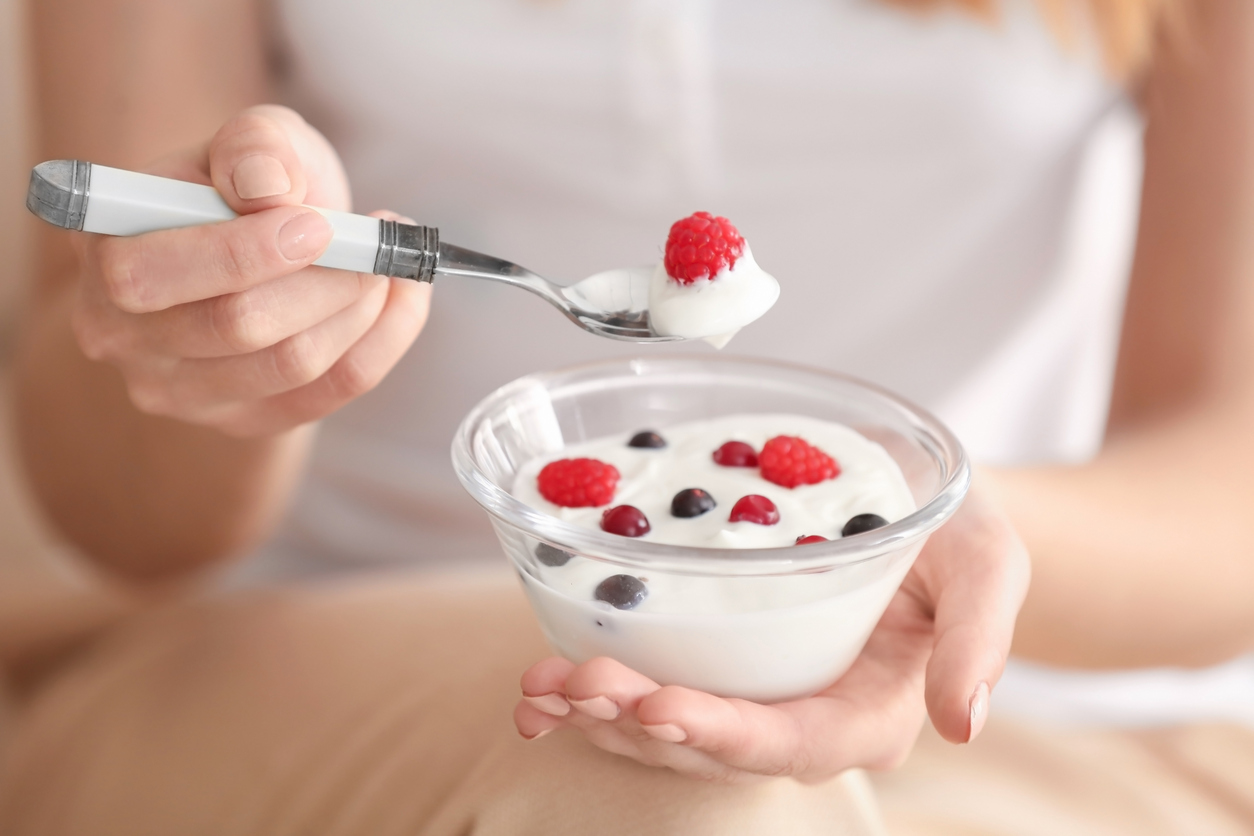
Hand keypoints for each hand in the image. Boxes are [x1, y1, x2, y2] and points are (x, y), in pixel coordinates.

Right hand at [69, 105, 430, 436]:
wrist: (265, 243)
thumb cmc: (248, 186)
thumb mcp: (250, 141)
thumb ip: (253, 146)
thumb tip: (267, 184)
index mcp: (102, 256)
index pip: (150, 276)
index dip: (242, 253)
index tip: (319, 224)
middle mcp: (123, 338)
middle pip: (236, 327)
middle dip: (324, 280)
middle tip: (375, 244)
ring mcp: (182, 393)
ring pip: (291, 365)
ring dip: (360, 308)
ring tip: (388, 262)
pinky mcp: (245, 421)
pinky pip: (330, 392)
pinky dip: (382, 340)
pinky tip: (402, 296)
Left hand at [514, 483, 1029, 782]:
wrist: (921, 502)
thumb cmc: (958, 532)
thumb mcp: (986, 562)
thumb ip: (978, 638)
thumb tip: (964, 724)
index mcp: (869, 711)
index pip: (792, 742)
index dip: (723, 733)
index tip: (657, 705)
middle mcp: (804, 716)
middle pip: (713, 744)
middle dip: (637, 722)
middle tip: (572, 686)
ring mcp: (758, 692)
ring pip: (672, 727)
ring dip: (601, 713)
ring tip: (539, 688)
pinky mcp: (722, 661)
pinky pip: (656, 686)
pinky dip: (599, 690)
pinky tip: (542, 682)